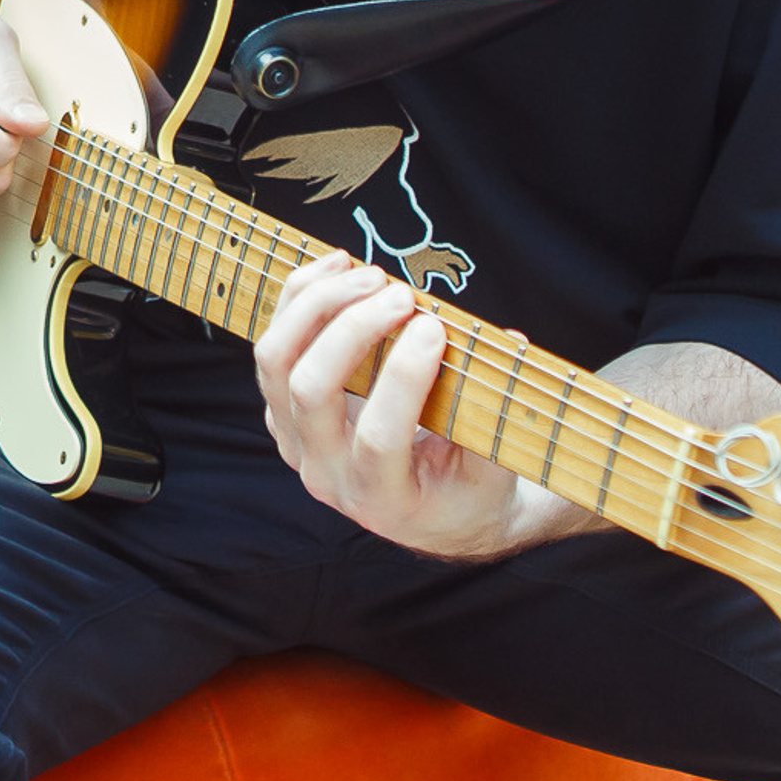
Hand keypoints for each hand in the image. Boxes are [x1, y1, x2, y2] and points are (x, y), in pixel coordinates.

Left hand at [252, 253, 593, 560]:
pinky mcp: (280, 408)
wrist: (430, 513)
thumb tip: (507, 341)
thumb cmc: (469, 489)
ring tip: (368, 272)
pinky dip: (299, 298)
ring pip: (276, 360)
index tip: (436, 326)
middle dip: (353, 329)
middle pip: (311, 390)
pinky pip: (273, 344)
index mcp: (383, 500)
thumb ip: (494, 415)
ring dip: (317, 304)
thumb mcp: (495, 471)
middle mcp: (325, 474)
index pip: (379, 437)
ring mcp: (293, 441)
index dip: (403, 378)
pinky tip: (339, 268)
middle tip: (402, 293)